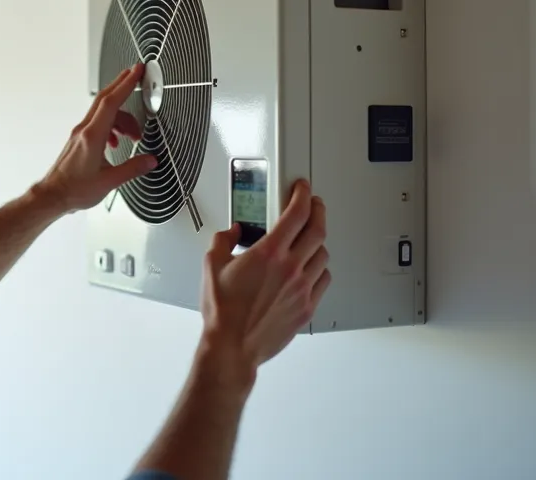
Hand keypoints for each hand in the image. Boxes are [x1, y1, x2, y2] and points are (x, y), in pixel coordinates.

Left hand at [32, 63, 157, 213]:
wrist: (53, 196)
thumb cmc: (74, 190)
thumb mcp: (110, 181)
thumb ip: (133, 169)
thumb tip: (150, 160)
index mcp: (93, 136)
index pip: (111, 102)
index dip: (126, 84)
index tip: (137, 71)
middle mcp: (85, 130)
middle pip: (105, 98)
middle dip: (122, 84)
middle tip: (137, 75)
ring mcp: (80, 133)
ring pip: (104, 113)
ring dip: (122, 117)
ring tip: (134, 135)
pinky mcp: (79, 140)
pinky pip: (98, 123)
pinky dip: (112, 126)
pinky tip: (116, 143)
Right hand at [197, 179, 330, 383]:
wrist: (232, 347)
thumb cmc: (223, 312)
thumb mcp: (211, 266)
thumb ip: (222, 241)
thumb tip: (231, 233)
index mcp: (269, 253)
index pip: (297, 213)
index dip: (303, 195)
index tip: (302, 189)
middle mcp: (291, 267)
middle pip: (318, 229)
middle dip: (317, 210)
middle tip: (314, 204)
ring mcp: (302, 288)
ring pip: (323, 254)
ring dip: (318, 241)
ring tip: (310, 237)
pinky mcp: (306, 307)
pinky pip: (323, 280)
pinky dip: (320, 268)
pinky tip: (312, 268)